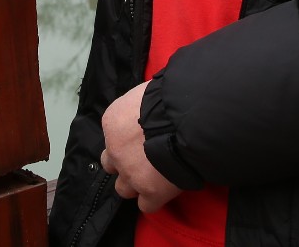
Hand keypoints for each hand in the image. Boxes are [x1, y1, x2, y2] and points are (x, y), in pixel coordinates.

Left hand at [97, 81, 181, 212]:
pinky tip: (166, 189)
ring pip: (123, 189)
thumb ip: (141, 105)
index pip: (112, 137)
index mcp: (113, 121)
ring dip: (136, 183)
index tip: (144, 136)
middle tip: (145, 157)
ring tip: (156, 176)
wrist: (188, 118)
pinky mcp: (150, 192)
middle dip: (125, 162)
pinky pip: (146, 205)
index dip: (129, 138)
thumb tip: (151, 106)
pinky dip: (155, 199)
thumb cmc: (172, 96)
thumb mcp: (148, 92)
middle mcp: (115, 149)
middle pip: (111, 164)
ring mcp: (130, 173)